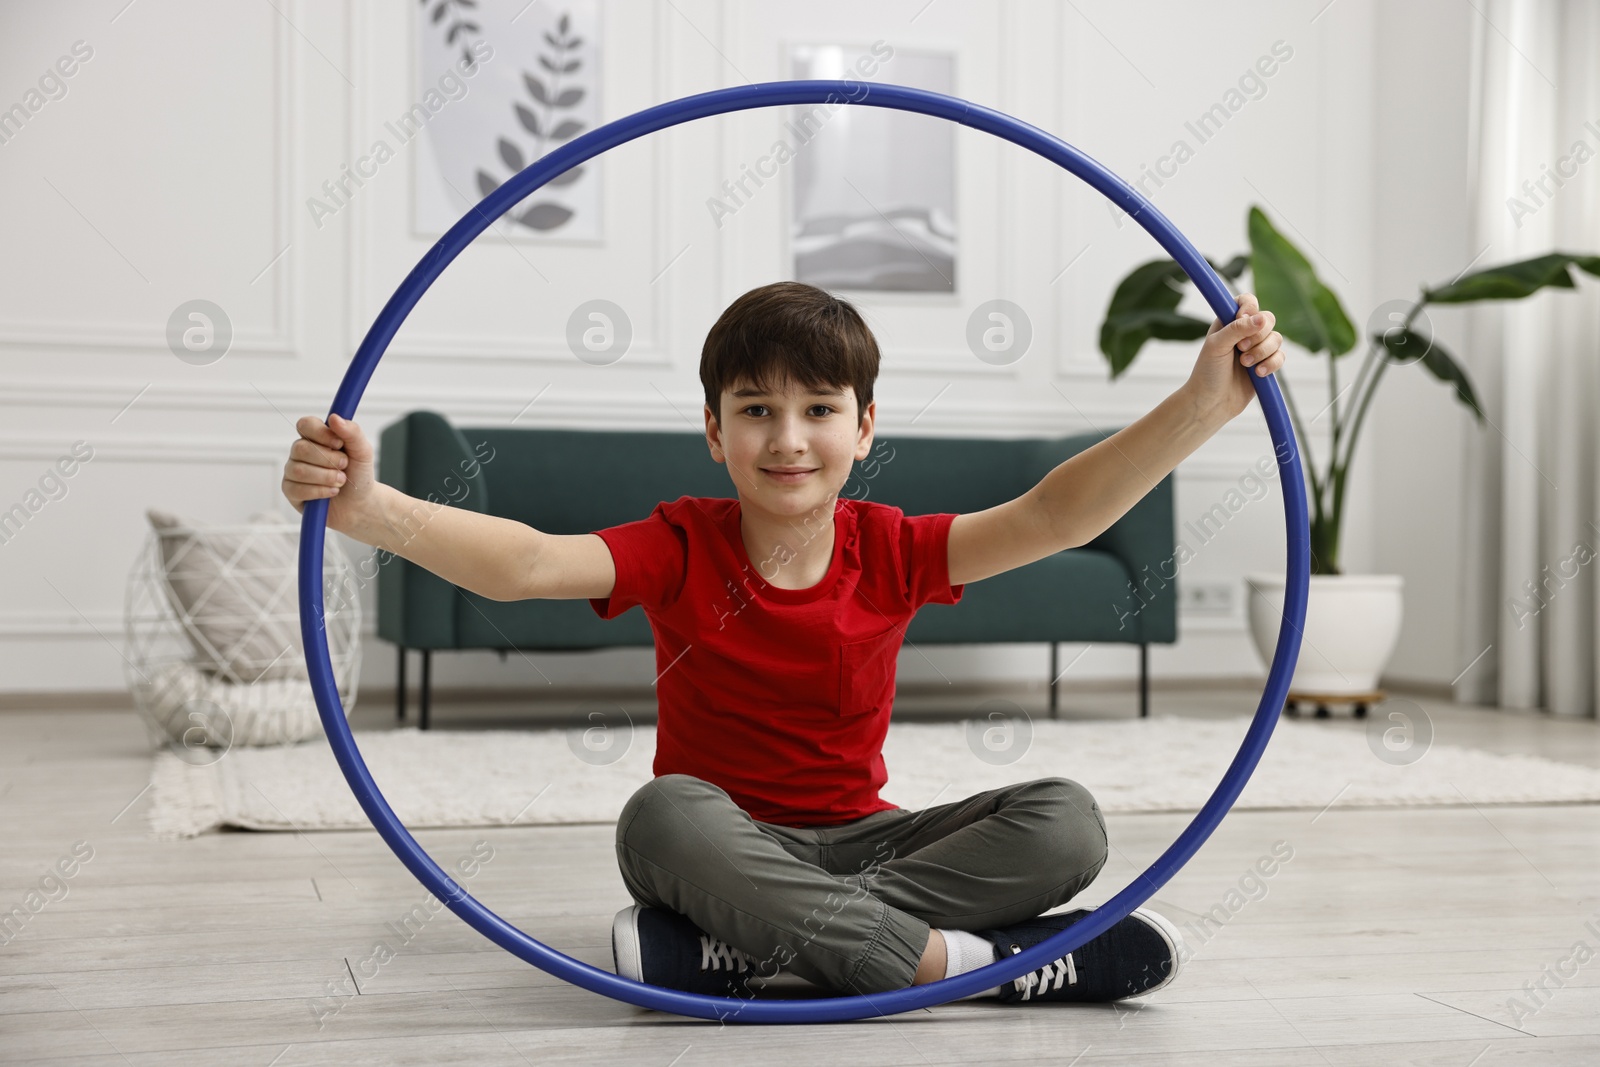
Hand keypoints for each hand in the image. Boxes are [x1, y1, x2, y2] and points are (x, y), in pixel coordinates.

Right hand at [281, 413, 379, 530]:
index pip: (305, 425)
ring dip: (325, 477)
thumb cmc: (359, 474)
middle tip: (344, 466)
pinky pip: (296, 489)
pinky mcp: (291, 491)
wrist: (361, 503)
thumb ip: (352, 432)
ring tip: (341, 481)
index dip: (320, 433)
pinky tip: (332, 492)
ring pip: (298, 470)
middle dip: (328, 460)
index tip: (339, 444)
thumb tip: (334, 418)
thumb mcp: (362, 451)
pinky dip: (319, 491)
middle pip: (301, 448)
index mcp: (316, 437)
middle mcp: (301, 452)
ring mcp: (293, 471)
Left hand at [1183, 292, 1285, 423]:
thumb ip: (1237, 329)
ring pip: (1276, 338)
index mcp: (1229, 323)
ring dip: (1262, 351)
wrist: (1210, 402)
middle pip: (1268, 319)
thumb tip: (1261, 318)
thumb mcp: (1217, 346)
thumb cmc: (1207, 372)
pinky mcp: (1266, 365)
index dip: (1249, 307)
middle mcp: (1245, 333)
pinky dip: (1270, 364)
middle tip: (1240, 348)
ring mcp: (1257, 349)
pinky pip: (1280, 357)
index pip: (1247, 302)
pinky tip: (1257, 373)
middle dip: (1257, 334)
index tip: (1241, 319)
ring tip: (1245, 364)